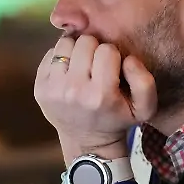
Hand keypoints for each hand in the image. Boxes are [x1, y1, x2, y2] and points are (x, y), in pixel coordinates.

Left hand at [34, 35, 156, 158]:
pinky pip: (50, 54)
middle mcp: (73, 90)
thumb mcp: (144, 108)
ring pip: (65, 44)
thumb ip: (144, 81)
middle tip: (96, 66)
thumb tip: (128, 59)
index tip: (112, 69)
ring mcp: (52, 88)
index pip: (107, 50)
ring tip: (82, 67)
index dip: (112, 56)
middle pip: (85, 42)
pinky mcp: (39, 87)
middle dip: (94, 50)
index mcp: (100, 94)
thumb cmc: (117, 119)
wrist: (87, 141)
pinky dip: (61, 58)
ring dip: (76, 51)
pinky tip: (69, 72)